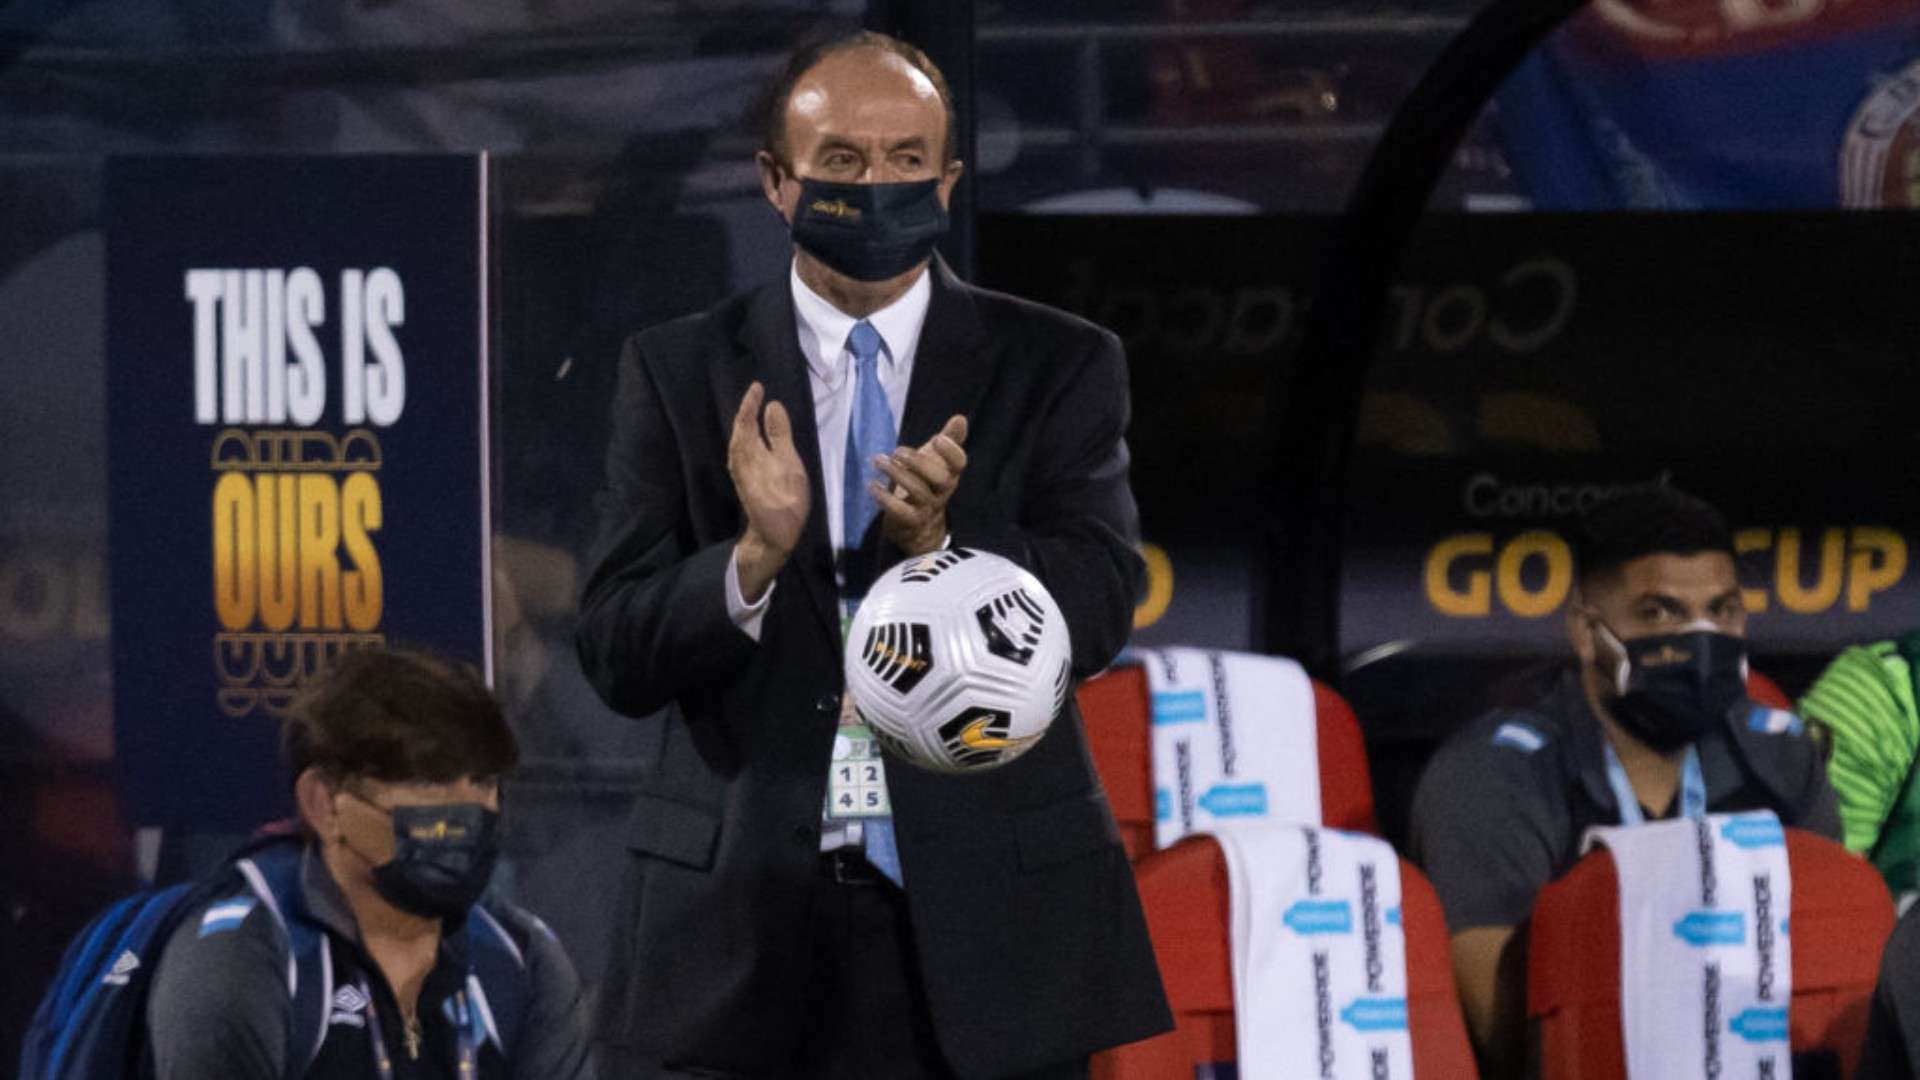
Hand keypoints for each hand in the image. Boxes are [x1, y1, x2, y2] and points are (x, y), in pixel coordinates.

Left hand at [729, 381, 809, 600]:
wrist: (773, 536)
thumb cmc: (785, 503)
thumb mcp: (788, 466)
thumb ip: (780, 435)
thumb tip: (772, 405)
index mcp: (749, 452)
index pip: (746, 420)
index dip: (751, 403)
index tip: (758, 386)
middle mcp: (740, 458)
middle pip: (741, 429)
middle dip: (747, 410)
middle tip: (756, 392)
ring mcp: (741, 469)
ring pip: (740, 439)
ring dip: (746, 422)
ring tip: (754, 407)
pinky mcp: (745, 478)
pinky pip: (743, 449)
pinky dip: (748, 437)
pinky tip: (753, 436)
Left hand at [870, 414, 967, 556]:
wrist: (917, 524)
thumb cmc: (926, 483)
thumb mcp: (935, 459)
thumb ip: (948, 439)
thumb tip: (961, 417)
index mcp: (950, 473)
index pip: (959, 463)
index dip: (951, 451)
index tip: (936, 438)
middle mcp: (942, 491)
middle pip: (940, 478)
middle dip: (919, 462)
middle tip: (897, 451)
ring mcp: (927, 507)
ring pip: (918, 491)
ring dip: (896, 473)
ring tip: (878, 460)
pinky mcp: (910, 520)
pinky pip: (900, 511)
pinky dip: (884, 497)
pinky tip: (872, 484)